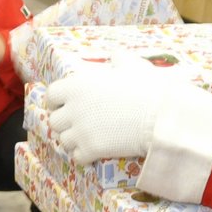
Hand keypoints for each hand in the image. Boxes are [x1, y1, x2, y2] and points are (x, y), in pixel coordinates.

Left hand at [45, 66, 177, 162]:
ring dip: (74, 141)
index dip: (57, 102)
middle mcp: (74, 108)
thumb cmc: (146, 88)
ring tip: (87, 139)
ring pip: (64, 141)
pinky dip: (83, 155)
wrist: (159, 116)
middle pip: (54, 121)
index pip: (51, 95)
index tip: (65, 106)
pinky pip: (76, 157)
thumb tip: (116, 55)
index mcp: (78, 85)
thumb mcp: (133, 66)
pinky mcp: (91, 149)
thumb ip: (120, 59)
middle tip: (78, 125)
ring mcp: (81, 130)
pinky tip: (94, 151)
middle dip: (65, 124)